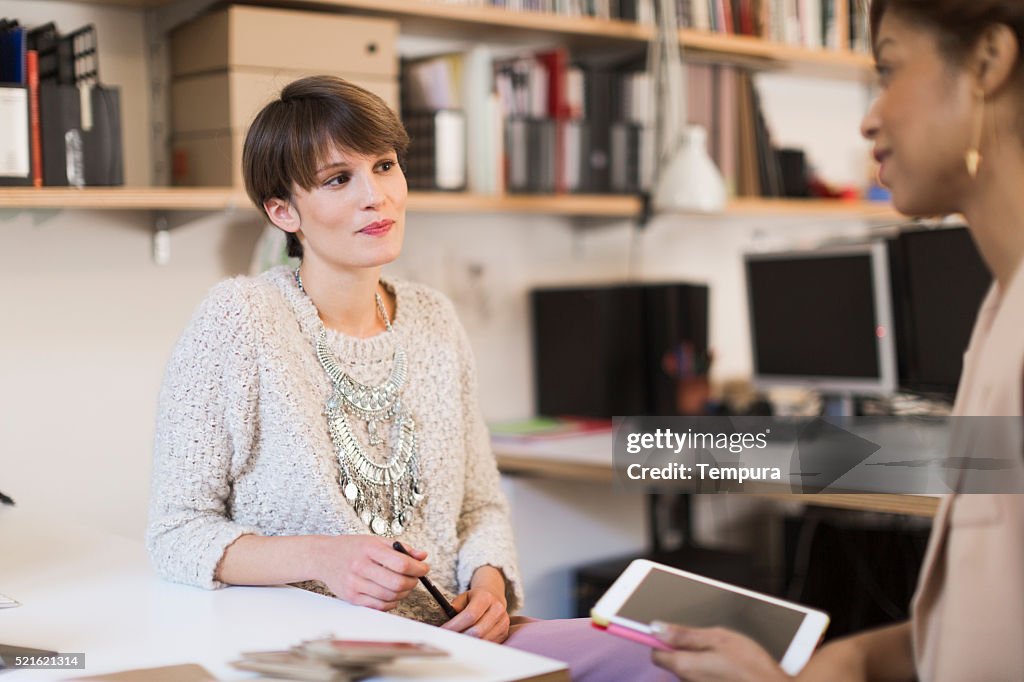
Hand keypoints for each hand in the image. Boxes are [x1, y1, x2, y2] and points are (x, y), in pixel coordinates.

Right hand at [311, 535, 427, 611]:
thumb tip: (422, 556)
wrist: (324, 557)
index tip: (423, 568)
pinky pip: (379, 606)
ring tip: (403, 585)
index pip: (401, 563)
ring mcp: (355, 584)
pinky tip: (391, 594)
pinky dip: (391, 602)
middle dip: (412, 582)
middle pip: (397, 583)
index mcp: (369, 549)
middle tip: (414, 578)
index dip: (417, 568)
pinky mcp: (352, 598)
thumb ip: (401, 548)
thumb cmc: (352, 548)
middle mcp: (361, 567)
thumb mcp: (376, 541)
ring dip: (403, 593)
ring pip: (390, 597)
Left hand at [441, 587, 509, 642]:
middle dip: (460, 638)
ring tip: (457, 643)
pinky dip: (476, 647)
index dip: (455, 625)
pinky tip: (468, 644)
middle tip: (448, 640)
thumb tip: (446, 615)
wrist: (494, 598)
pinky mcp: (504, 633)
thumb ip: (455, 605)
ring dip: (468, 644)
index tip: (443, 631)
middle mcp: (497, 609)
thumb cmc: (476, 598)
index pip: (470, 615)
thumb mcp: (464, 596)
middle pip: (477, 631)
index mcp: (485, 598)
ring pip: (482, 641)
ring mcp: (502, 622)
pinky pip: (488, 645)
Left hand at [650, 622, 790, 681]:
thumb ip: (685, 634)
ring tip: (722, 653)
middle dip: (684, 648)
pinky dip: (709, 670)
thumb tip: (658, 628)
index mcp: (685, 666)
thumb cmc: (751, 667)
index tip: (671, 630)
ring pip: (689, 669)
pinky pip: (702, 678)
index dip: (662, 638)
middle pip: (673, 661)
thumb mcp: (718, 638)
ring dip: (699, 659)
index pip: (656, 652)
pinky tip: (727, 666)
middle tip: (706, 639)